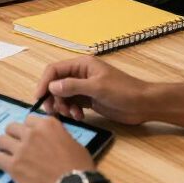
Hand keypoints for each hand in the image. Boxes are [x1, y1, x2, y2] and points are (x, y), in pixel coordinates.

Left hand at [0, 114, 97, 182]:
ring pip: (1, 140)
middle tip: (17, 147)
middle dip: (14, 136)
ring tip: (7, 156)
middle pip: (12, 127)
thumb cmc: (81, 168)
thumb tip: (50, 140)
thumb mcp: (73, 143)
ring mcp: (21, 149)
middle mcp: (32, 133)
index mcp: (47, 125)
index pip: (29, 119)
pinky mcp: (14, 166)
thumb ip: (58, 136)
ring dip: (4, 148)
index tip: (31, 138)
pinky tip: (2, 167)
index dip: (29, 130)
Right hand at [34, 57, 150, 124]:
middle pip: (57, 83)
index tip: (39, 97)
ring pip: (63, 95)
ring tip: (71, 115)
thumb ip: (73, 86)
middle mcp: (80, 74)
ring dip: (63, 106)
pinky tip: (79, 117)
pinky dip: (72, 111)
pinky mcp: (89, 100)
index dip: (44, 82)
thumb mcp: (97, 87)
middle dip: (53, 97)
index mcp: (82, 65)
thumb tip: (52, 87)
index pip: (55, 70)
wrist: (144, 104)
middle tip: (53, 111)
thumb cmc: (123, 91)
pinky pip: (73, 104)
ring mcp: (85, 88)